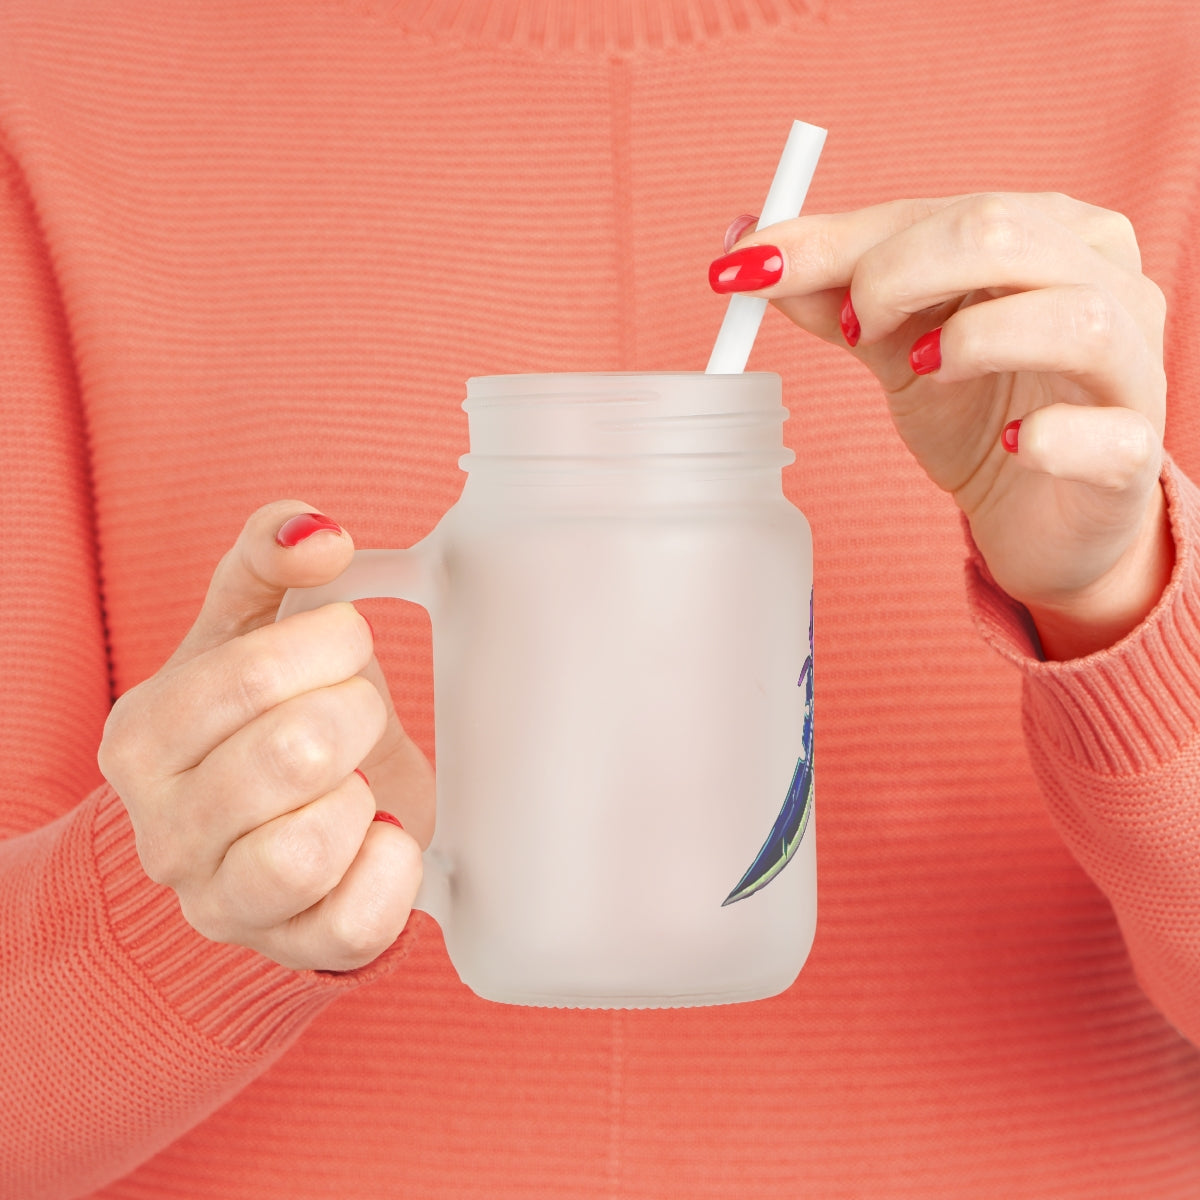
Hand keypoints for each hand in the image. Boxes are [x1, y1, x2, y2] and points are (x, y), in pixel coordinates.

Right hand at [97, 501, 433, 971]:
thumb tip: (317, 532)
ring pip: (309, 849)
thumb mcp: (249, 626)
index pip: (252, 674)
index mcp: (142, 738)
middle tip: (356, 713)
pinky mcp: (292, 949)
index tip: (345, 643)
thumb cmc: (261, 717)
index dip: (330, 645)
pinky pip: (356, 922)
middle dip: (356, 714)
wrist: (271, 824)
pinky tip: (381, 833)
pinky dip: (393, 867)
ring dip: (362, 796)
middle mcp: (164, 831)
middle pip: (294, 754)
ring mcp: (222, 902)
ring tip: (356, 779)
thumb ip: (268, 558)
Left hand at [712, 193, 1172, 658]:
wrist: (1039, 514)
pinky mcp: (1134, 455)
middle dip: (897, 274)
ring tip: (922, 372)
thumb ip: (834, 295)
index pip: (938, 211)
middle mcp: (1105, 281)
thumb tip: (747, 249)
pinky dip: (1050, 437)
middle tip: (852, 329)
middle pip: (1003, 234)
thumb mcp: (896, 345)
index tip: (749, 269)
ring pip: (1074, 317)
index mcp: (1047, 234)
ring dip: (973, 340)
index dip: (837, 240)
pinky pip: (1106, 434)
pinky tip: (1013, 446)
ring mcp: (1132, 366)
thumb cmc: (978, 412)